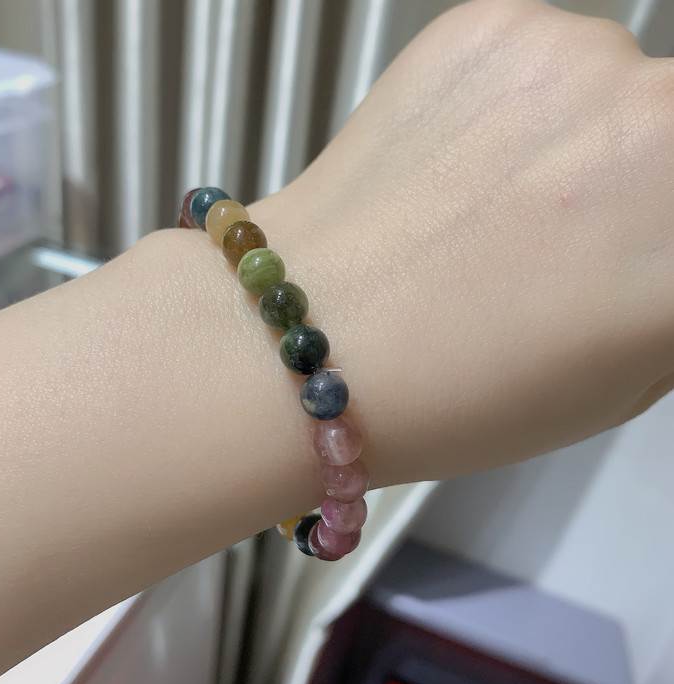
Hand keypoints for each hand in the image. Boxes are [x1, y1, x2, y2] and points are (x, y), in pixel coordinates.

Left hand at [249, 0, 673, 483]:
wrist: (301, 336)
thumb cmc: (453, 391)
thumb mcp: (619, 379)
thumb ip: (673, 293)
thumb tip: (665, 235)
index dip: (658, 237)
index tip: (637, 251)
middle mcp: (654, 129)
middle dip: (647, 181)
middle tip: (582, 229)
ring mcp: (569, 64)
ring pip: (621, 84)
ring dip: (587, 135)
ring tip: (498, 204)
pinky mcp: (489, 27)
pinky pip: (544, 57)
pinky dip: (519, 105)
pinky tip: (456, 166)